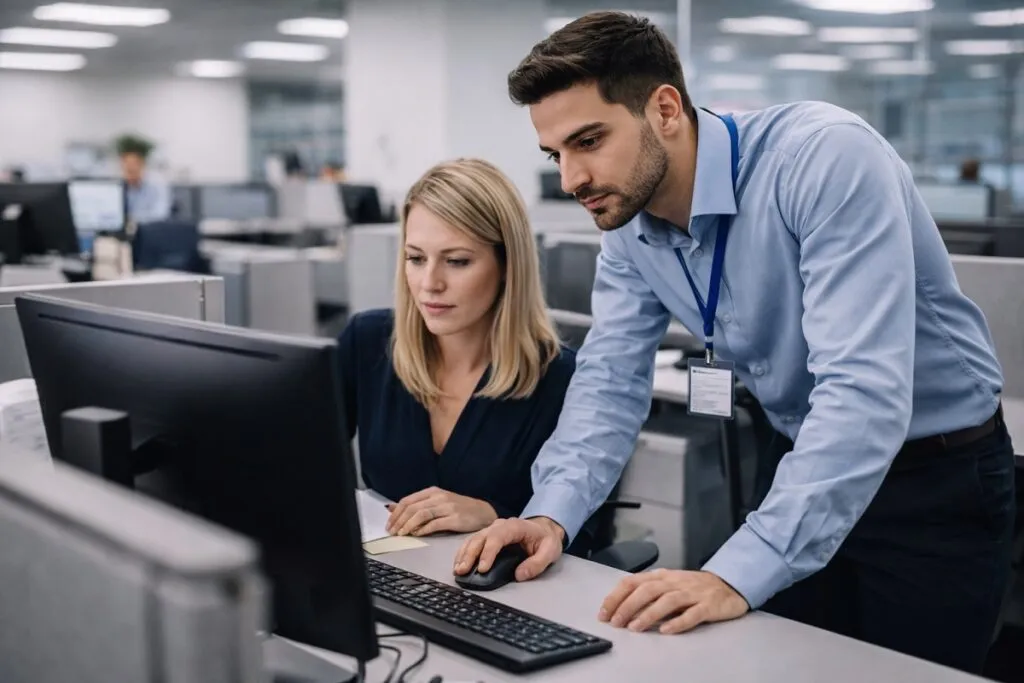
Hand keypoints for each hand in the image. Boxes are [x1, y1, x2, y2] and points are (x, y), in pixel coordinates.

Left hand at [385, 486, 496, 535]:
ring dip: (408, 525)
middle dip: (399, 521)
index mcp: (433, 492)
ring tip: (402, 534)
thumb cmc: (458, 508)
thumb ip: (417, 505)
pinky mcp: (455, 519)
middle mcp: (439, 497)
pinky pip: (435, 524)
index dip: (396, 513)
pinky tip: (417, 534)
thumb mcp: (436, 502)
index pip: (408, 500)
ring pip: (421, 514)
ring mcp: (447, 507)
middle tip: (392, 532)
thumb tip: (392, 508)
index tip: (389, 524)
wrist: (483, 513)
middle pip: (413, 507)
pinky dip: (423, 530)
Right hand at [452, 517, 564, 581]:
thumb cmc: (546, 539)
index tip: (482, 568)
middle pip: (481, 537)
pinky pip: (472, 542)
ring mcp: (492, 530)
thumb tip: (519, 575)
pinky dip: (464, 553)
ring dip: (464, 554)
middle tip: (462, 570)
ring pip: (473, 539)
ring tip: (457, 569)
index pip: (498, 537)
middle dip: (470, 554)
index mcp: (515, 526)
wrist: (544, 530)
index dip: (488, 553)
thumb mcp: (550, 550)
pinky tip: (459, 564)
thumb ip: (537, 563)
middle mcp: (500, 525)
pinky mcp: (487, 537)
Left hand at [599, 569, 748, 633]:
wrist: (728, 585)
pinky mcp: (708, 605)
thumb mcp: (668, 584)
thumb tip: (621, 607)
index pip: (633, 581)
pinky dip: (678, 622)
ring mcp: (692, 593)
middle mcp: (675, 582)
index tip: (604, 612)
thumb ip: (647, 592)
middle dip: (628, 606)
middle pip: (647, 590)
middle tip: (616, 622)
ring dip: (648, 614)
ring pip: (667, 601)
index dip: (616, 596)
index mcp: (662, 576)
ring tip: (635, 627)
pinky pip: (692, 614)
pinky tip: (666, 630)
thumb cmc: (693, 587)